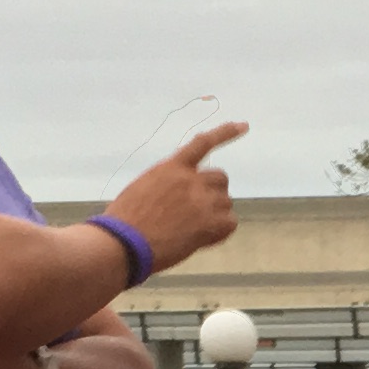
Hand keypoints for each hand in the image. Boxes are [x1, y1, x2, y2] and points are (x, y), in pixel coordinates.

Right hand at [108, 119, 247, 271]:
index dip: (225, 133)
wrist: (124, 243)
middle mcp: (190, 179)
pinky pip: (230, 223)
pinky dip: (220, 231)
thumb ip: (166, 184)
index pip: (202, 143)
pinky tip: (203, 239)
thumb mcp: (143, 188)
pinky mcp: (209, 223)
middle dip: (213, 193)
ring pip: (225, 202)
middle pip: (220, 178)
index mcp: (171, 168)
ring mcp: (202, 200)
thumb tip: (179, 194)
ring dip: (214, 214)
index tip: (244, 126)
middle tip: (197, 211)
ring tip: (191, 229)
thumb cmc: (125, 221)